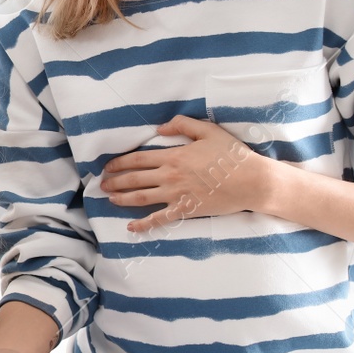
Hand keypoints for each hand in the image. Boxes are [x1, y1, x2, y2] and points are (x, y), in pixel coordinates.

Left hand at [102, 115, 274, 232]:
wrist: (251, 181)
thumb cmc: (232, 155)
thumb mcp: (209, 131)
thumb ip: (183, 125)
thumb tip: (160, 128)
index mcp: (173, 157)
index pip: (138, 159)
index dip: (119, 163)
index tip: (107, 167)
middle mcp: (170, 176)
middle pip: (134, 179)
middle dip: (115, 181)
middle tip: (102, 184)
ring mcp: (176, 195)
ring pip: (141, 198)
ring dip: (122, 199)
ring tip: (109, 198)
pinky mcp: (185, 211)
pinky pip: (159, 219)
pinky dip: (143, 224)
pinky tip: (131, 227)